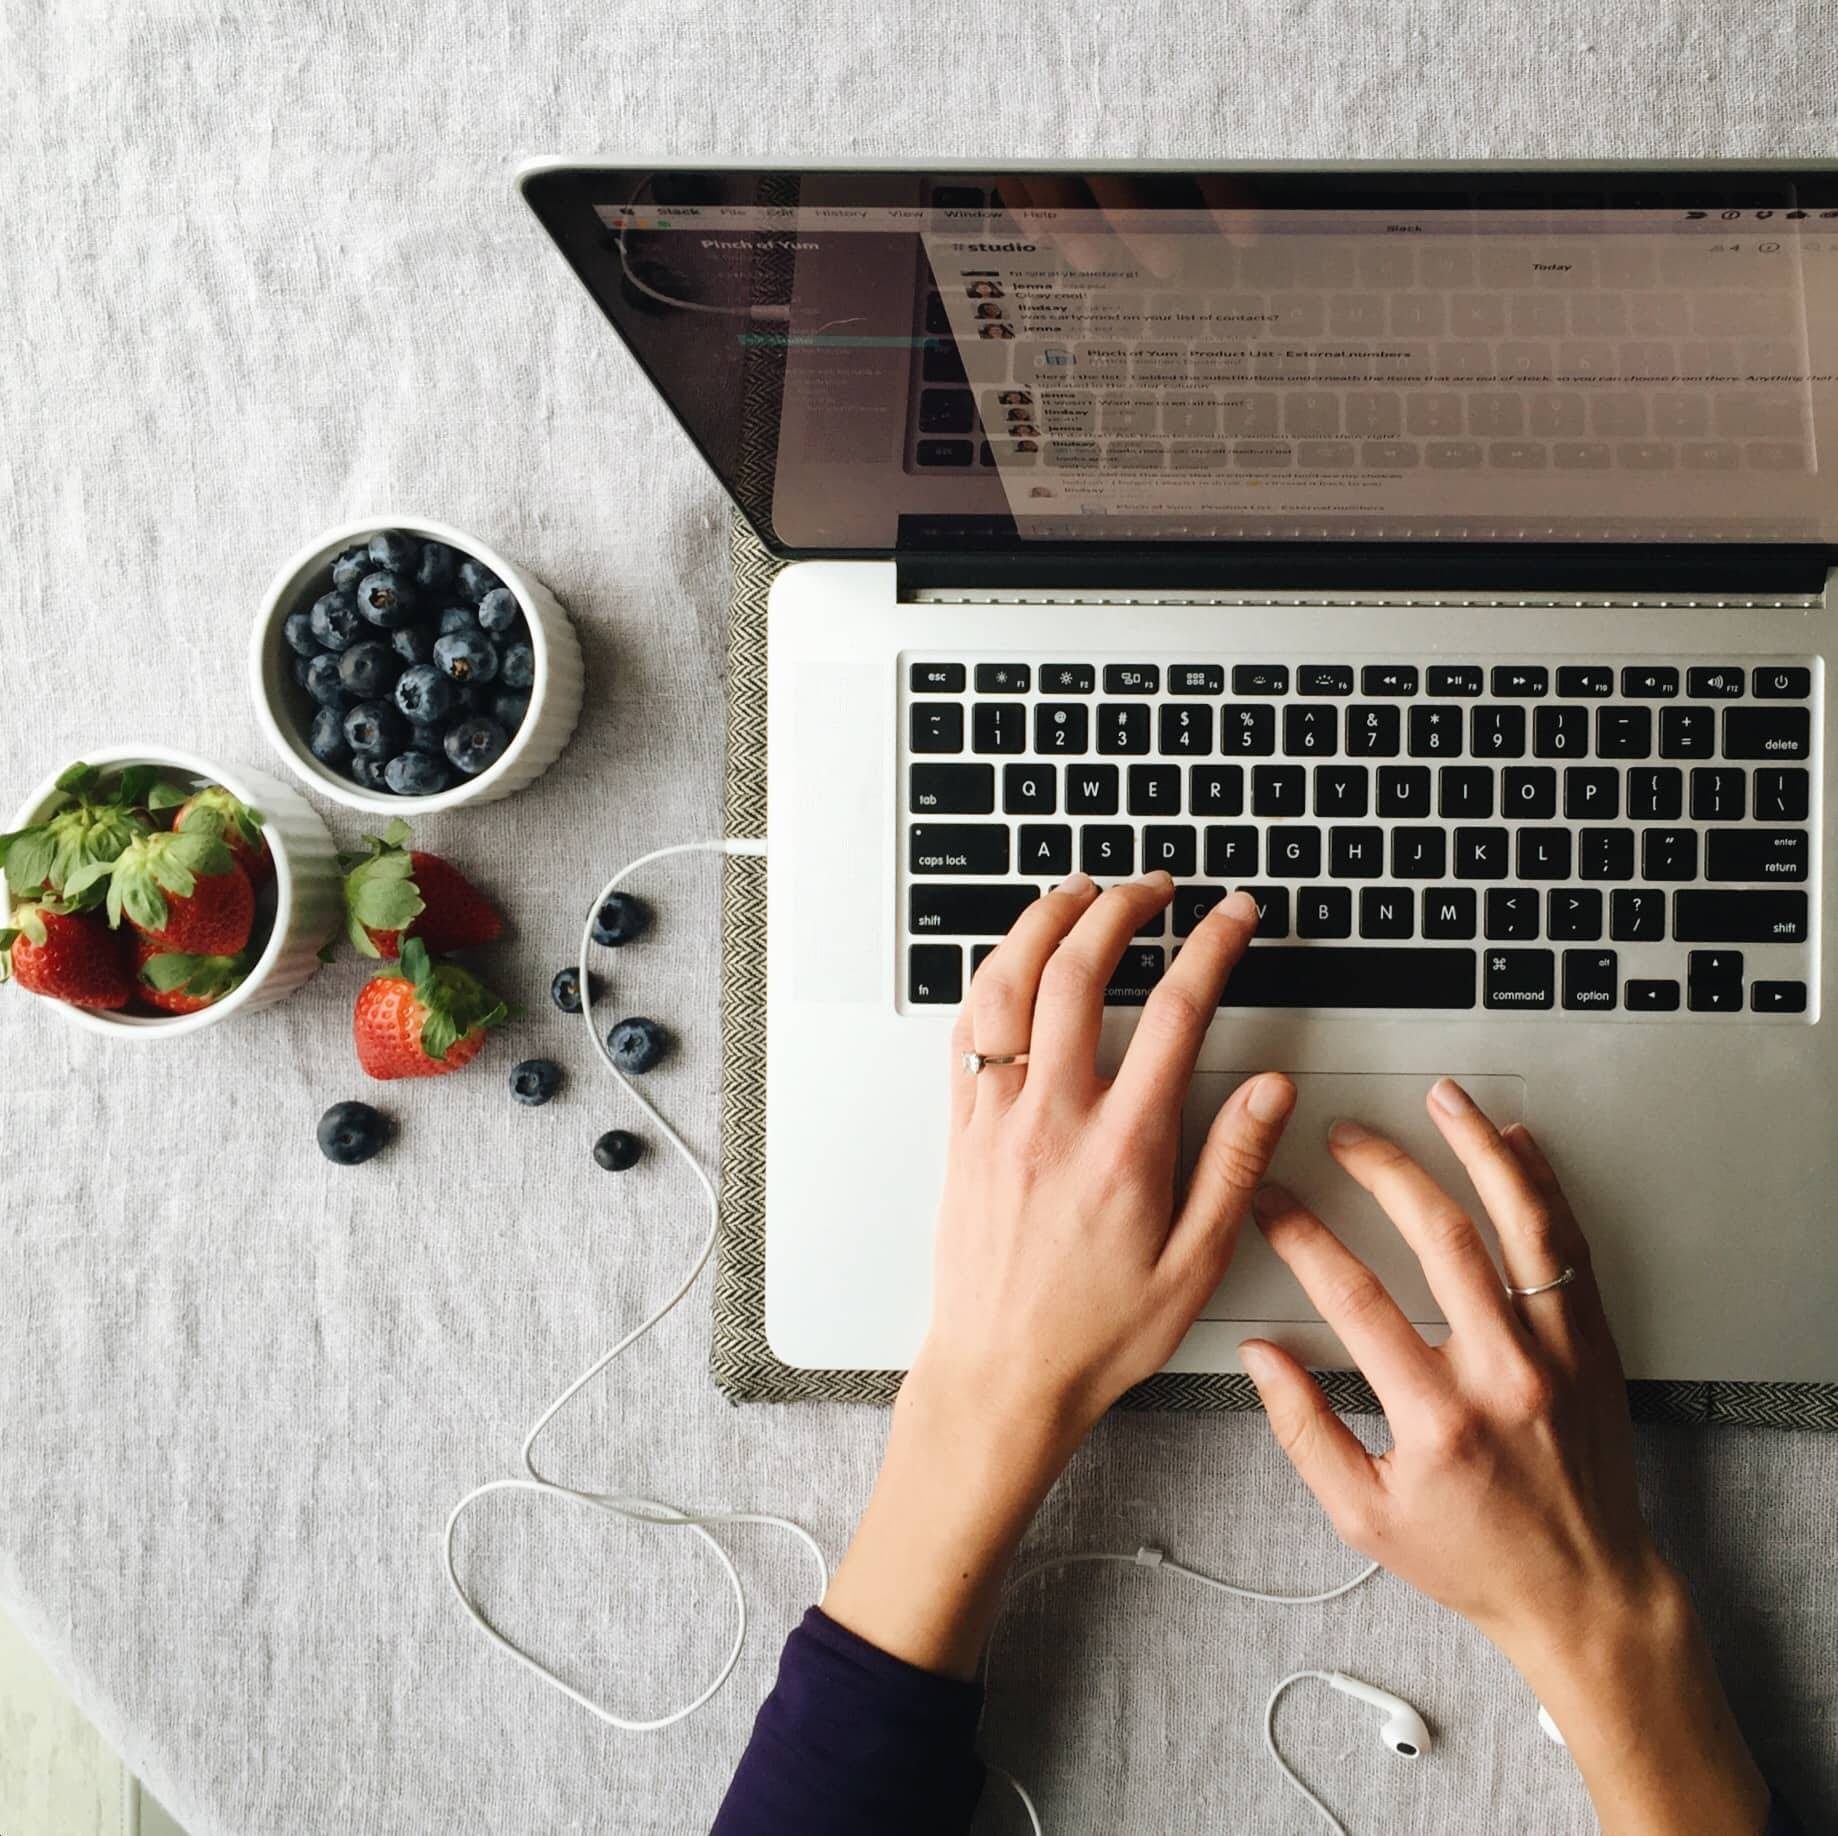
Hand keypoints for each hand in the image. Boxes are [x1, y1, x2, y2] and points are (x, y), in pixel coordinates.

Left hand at [923, 872, 1294, 1441]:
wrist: (1002, 1376)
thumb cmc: (1097, 1333)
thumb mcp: (1194, 1265)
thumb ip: (1233, 1167)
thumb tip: (1270, 1090)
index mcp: (1124, 1146)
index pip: (1178, 1012)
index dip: (1212, 946)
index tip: (1232, 914)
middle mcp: (1053, 1117)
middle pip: (1079, 972)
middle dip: (1120, 907)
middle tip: (1153, 885)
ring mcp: (998, 1117)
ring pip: (1008, 985)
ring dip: (1042, 923)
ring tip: (1077, 891)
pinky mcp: (961, 1130)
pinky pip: (966, 1031)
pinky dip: (990, 977)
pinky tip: (1011, 960)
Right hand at [1241, 1081, 1769, 1835]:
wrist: (1586, 1591)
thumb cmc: (1474, 1558)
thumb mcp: (1362, 1516)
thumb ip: (1302, 1431)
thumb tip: (1260, 1357)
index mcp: (1436, 1419)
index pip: (1354, 1298)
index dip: (1301, 1236)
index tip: (1273, 1203)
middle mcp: (1503, 1374)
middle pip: (1439, 1237)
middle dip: (1382, 1169)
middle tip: (1346, 1136)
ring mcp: (1557, 1352)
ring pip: (1520, 1222)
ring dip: (1477, 1149)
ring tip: (1443, 1101)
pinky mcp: (1593, 1343)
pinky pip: (1570, 1244)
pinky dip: (1543, 1184)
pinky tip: (1515, 1145)